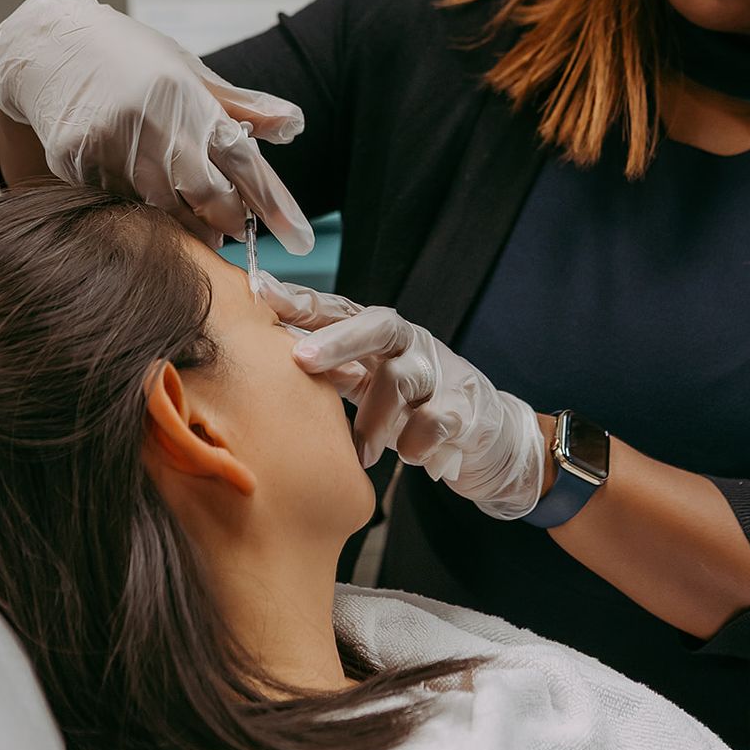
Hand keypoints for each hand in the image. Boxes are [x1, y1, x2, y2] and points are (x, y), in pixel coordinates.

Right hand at [0, 0, 314, 251]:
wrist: (47, 45)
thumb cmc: (127, 56)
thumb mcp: (188, 70)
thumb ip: (240, 105)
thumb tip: (293, 123)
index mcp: (187, 97)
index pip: (243, 159)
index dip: (273, 202)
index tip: (299, 237)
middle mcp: (153, 121)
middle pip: (206, 193)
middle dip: (228, 220)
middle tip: (237, 231)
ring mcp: (112, 144)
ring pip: (162, 207)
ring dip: (186, 223)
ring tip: (199, 227)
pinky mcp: (77, 160)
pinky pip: (117, 202)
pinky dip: (137, 208)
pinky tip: (142, 200)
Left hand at [259, 276, 545, 519]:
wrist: (488, 434)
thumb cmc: (414, 405)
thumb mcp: (369, 380)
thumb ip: (329, 367)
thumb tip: (262, 358)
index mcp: (382, 335)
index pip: (341, 309)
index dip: (303, 301)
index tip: (262, 294)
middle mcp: (412, 344)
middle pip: (378, 325)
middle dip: (338, 339)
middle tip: (301, 359)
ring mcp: (442, 373)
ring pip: (401, 379)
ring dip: (372, 418)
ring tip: (361, 452)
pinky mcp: (466, 409)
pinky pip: (434, 421)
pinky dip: (414, 443)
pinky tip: (408, 456)